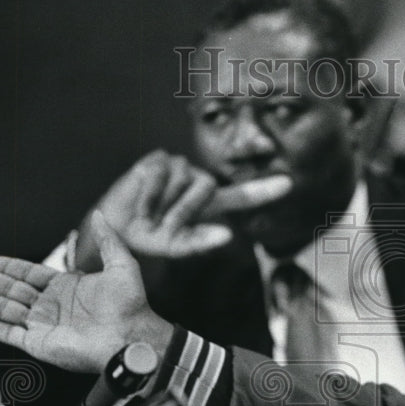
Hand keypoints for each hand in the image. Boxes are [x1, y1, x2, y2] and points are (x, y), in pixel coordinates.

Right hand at [0, 211, 173, 372]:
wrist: (133, 336)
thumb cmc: (131, 306)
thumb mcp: (121, 265)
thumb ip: (107, 240)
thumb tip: (100, 216)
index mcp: (66, 288)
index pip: (28, 274)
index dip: (6, 267)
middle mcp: (51, 306)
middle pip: (9, 290)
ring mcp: (43, 325)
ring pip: (3, 309)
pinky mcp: (39, 343)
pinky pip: (8, 334)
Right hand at [74, 149, 292, 269]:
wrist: (115, 229)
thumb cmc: (149, 237)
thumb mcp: (176, 245)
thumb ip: (202, 241)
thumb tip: (227, 236)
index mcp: (210, 204)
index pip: (243, 196)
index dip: (264, 191)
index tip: (289, 185)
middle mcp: (199, 182)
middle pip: (208, 188)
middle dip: (184, 209)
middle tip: (164, 224)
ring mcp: (179, 168)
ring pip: (185, 180)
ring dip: (165, 204)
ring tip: (149, 214)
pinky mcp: (158, 160)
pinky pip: (161, 175)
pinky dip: (150, 194)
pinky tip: (141, 203)